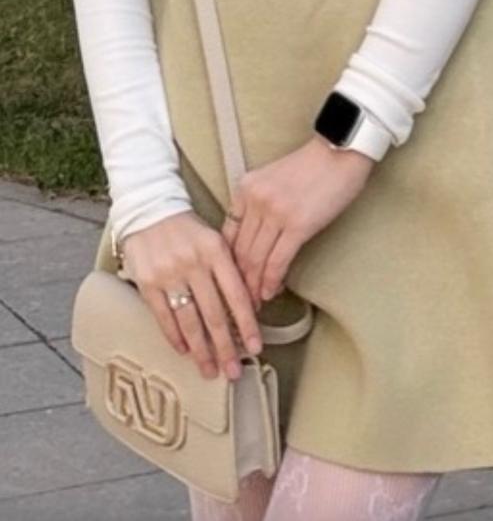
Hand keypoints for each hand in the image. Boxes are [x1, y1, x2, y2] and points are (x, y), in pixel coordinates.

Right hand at [118, 210, 263, 380]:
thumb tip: (249, 306)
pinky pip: (164, 317)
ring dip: (201, 350)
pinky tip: (184, 351)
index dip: (247, 324)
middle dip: (226, 347)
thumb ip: (229, 268)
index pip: (236, 294)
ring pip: (189, 320)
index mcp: (216, 251)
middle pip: (214, 314)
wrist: (150, 209)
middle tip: (234, 371)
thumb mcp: (215, 239)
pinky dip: (175, 337)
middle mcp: (194, 264)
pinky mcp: (148, 282)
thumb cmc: (189, 229)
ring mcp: (169, 274)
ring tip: (210, 370)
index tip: (256, 346)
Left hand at [222, 136, 375, 308]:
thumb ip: (258, 204)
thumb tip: (255, 242)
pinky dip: (272, 280)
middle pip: (239, 251)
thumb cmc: (313, 166)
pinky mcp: (298, 224)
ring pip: (256, 259)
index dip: (227, 264)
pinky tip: (271, 292)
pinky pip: (278, 260)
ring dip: (254, 286)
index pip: (228, 235)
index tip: (230, 281)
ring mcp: (275, 212)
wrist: (340, 152)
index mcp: (245, 188)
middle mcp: (255, 200)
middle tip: (239, 300)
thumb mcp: (272, 179)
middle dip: (238, 281)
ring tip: (254, 303)